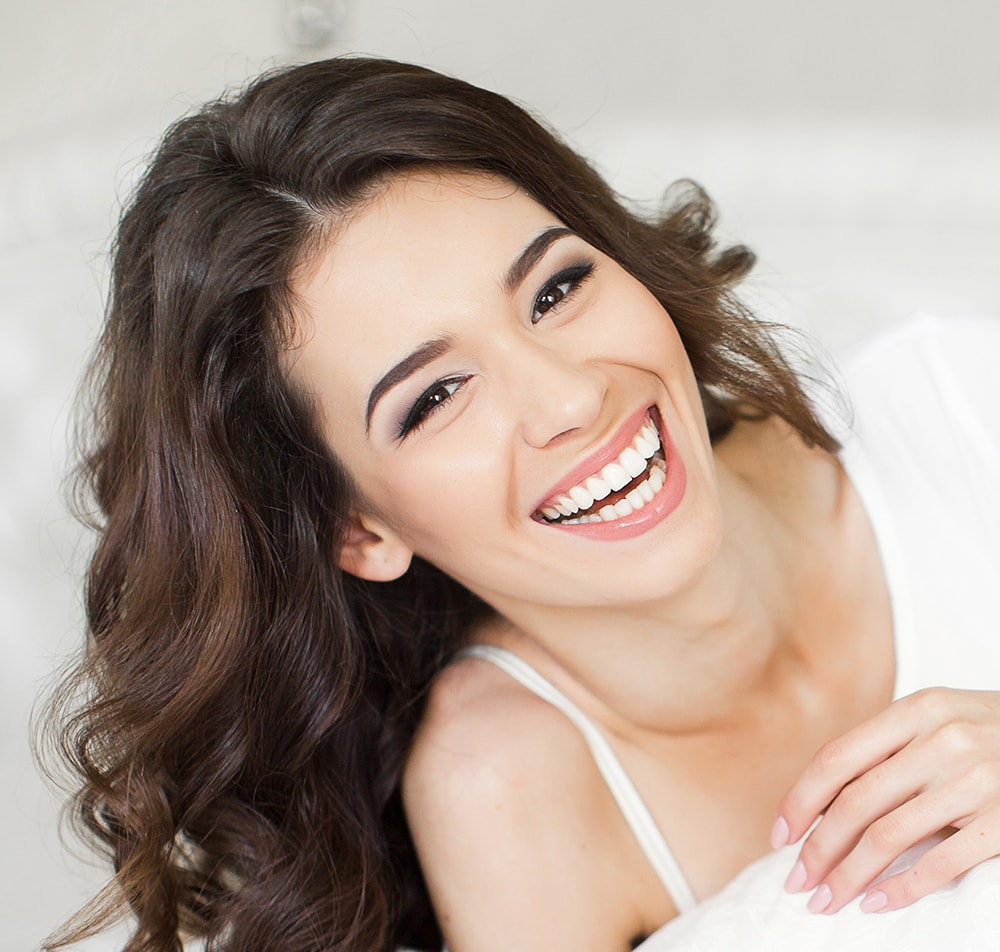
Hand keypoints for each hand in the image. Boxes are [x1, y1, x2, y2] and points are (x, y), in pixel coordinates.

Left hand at [771, 687, 999, 913]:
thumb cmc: (992, 733)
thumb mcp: (939, 723)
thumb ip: (888, 752)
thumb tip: (821, 806)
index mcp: (916, 711)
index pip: (837, 758)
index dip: (801, 800)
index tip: (779, 835)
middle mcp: (943, 740)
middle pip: (856, 802)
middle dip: (818, 848)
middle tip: (796, 882)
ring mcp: (978, 780)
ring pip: (889, 835)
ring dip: (848, 874)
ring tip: (826, 900)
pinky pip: (942, 861)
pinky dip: (903, 887)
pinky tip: (877, 904)